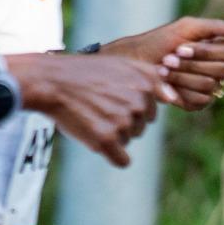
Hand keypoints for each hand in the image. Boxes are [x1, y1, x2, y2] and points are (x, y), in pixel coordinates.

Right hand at [13, 51, 172, 167]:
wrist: (51, 81)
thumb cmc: (83, 73)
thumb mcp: (121, 64)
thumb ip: (151, 79)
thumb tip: (172, 99)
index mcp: (147, 83)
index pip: (151, 112)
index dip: (128, 108)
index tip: (108, 100)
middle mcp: (141, 103)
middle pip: (139, 128)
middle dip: (120, 123)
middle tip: (96, 108)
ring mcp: (124, 122)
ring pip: (127, 141)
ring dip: (111, 136)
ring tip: (90, 117)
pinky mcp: (107, 140)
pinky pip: (121, 160)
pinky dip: (110, 155)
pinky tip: (94, 139)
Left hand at [101, 16, 223, 111]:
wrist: (133, 63)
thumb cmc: (158, 42)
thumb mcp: (185, 28)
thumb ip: (216, 27)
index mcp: (220, 49)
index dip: (205, 52)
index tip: (181, 47)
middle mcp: (218, 69)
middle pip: (222, 71)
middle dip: (190, 64)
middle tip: (168, 59)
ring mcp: (209, 86)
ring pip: (210, 86)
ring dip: (182, 76)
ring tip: (163, 69)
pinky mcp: (197, 102)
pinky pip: (201, 101)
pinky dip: (181, 91)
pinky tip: (166, 86)